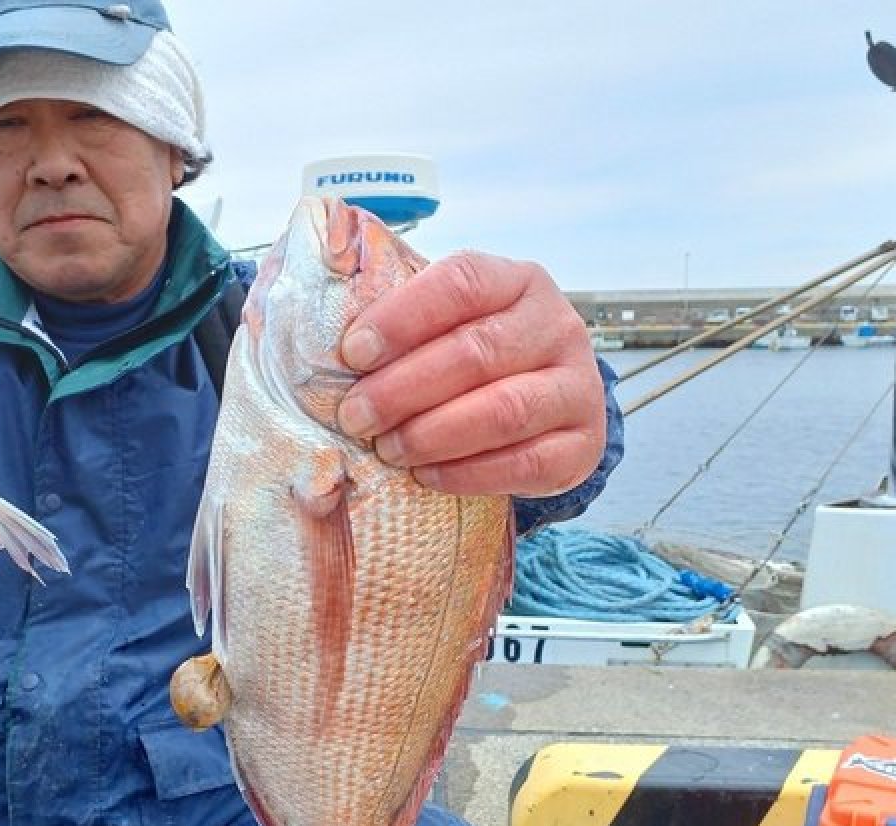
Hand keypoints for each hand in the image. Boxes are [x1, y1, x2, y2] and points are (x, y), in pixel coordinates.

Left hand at [337, 252, 605, 497]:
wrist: (542, 406)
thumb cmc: (471, 357)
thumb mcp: (444, 323)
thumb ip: (396, 316)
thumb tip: (313, 324)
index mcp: (518, 281)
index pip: (461, 283)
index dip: (402, 318)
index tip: (352, 353)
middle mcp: (557, 326)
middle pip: (476, 352)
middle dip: (403, 388)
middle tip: (354, 417)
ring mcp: (577, 386)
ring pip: (503, 410)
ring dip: (433, 434)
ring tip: (387, 450)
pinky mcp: (582, 443)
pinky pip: (526, 464)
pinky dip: (469, 474)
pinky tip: (426, 475)